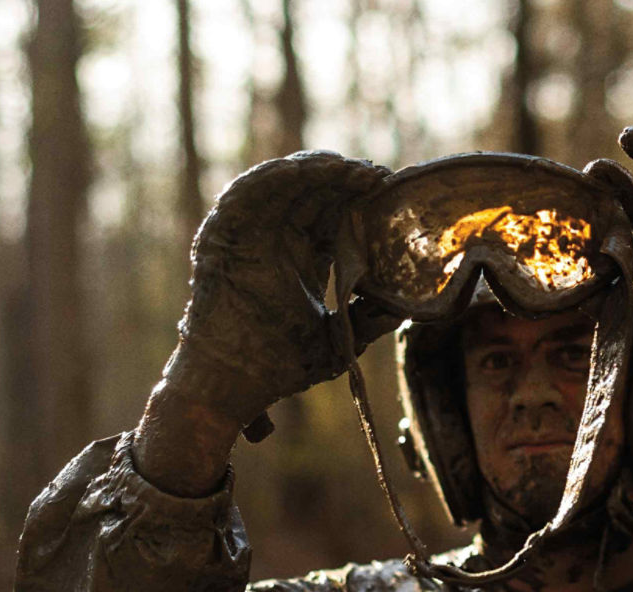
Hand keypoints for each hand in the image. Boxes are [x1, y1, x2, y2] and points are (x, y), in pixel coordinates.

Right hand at [134, 151, 397, 494]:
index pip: (334, 213)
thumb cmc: (279, 366)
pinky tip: (303, 168)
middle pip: (312, 193)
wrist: (234, 383)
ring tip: (350, 167)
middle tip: (378, 174)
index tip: (390, 189)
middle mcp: (275, 239)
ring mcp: (246, 235)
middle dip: (345, 178)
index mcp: (302, 256)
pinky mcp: (220, 237)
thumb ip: (371, 319)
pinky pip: (243, 195)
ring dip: (315, 171)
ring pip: (280, 186)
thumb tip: (412, 307)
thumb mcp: (338, 340)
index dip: (359, 198)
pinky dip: (271, 177)